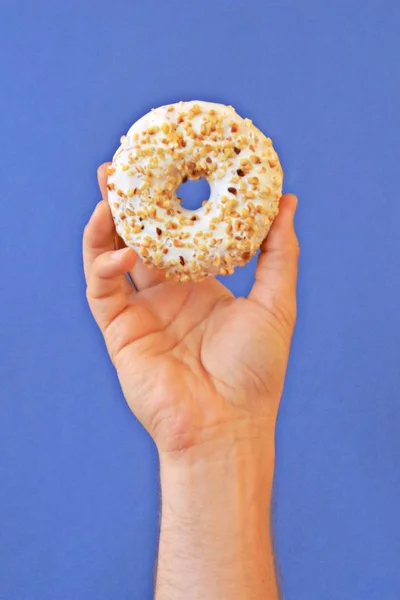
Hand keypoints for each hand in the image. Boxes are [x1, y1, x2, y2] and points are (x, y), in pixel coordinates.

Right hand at [83, 163, 298, 454]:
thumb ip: (279, 251)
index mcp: (200, 287)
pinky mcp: (119, 330)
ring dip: (105, 224)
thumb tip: (288, 202)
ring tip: (109, 193)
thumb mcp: (275, 301)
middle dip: (127, 203)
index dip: (169, 202)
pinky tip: (124, 250)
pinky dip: (105, 264)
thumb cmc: (256, 370)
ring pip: (111, 256)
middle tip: (118, 167)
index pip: (177, 234)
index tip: (168, 165)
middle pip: (139, 238)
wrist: (228, 424)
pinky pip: (102, 289)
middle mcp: (167, 296)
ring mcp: (141, 311)